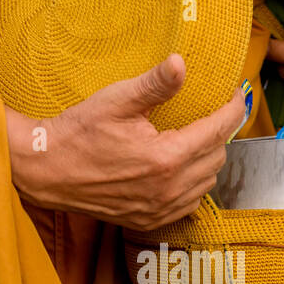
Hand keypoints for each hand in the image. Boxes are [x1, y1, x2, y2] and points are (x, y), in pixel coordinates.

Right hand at [7, 54, 245, 230]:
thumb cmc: (79, 133)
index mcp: (166, 158)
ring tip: (196, 139)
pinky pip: (190, 203)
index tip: (235, 95)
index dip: (233, 109)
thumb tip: (181, 63)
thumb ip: (155, 84)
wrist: (47, 170)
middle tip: (211, 113)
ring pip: (207, 182)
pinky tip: (180, 169)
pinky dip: (194, 184)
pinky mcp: (150, 220)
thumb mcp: (117, 100)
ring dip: (208, 160)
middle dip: (220, 133)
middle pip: (217, 157)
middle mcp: (168, 189)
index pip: (218, 131)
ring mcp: (160, 209)